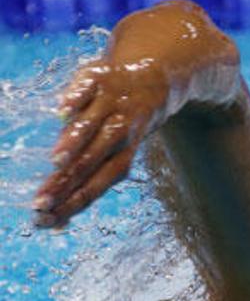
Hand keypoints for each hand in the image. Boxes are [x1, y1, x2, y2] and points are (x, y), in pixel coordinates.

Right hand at [33, 56, 168, 227]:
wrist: (156, 75)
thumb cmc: (124, 124)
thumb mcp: (114, 152)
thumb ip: (85, 183)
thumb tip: (58, 224)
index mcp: (124, 152)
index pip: (99, 182)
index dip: (75, 201)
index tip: (48, 218)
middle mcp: (120, 130)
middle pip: (93, 160)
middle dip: (67, 182)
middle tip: (41, 202)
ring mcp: (112, 103)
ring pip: (93, 126)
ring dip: (74, 142)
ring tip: (55, 160)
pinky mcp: (101, 76)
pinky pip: (88, 87)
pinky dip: (77, 97)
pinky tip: (62, 109)